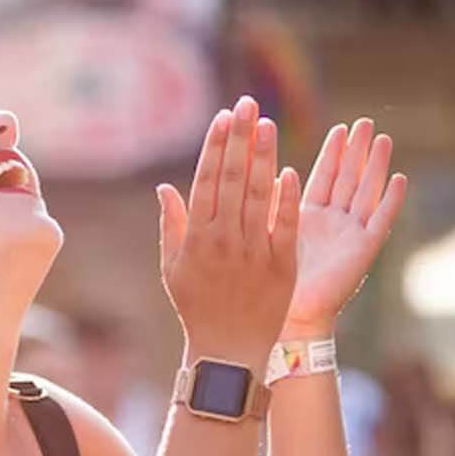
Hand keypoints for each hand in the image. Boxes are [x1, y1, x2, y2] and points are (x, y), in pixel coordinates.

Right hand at [158, 96, 300, 367]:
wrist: (227, 350)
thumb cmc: (197, 307)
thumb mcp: (172, 268)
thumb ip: (172, 224)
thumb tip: (164, 187)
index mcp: (196, 238)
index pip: (206, 180)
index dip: (216, 146)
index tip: (224, 118)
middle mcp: (222, 240)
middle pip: (233, 179)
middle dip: (240, 139)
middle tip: (249, 104)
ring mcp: (252, 252)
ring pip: (258, 196)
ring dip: (264, 157)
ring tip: (269, 125)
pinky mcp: (280, 266)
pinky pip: (283, 227)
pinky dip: (285, 200)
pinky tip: (289, 172)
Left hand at [283, 118, 407, 337]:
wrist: (286, 318)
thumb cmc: (268, 282)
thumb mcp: (266, 233)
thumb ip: (269, 204)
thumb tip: (261, 170)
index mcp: (307, 218)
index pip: (323, 178)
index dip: (333, 154)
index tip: (339, 128)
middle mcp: (332, 224)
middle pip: (348, 179)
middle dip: (357, 152)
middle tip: (365, 123)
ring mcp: (350, 236)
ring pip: (366, 193)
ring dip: (375, 167)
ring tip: (382, 138)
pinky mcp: (363, 251)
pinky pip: (380, 221)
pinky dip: (391, 201)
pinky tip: (400, 179)